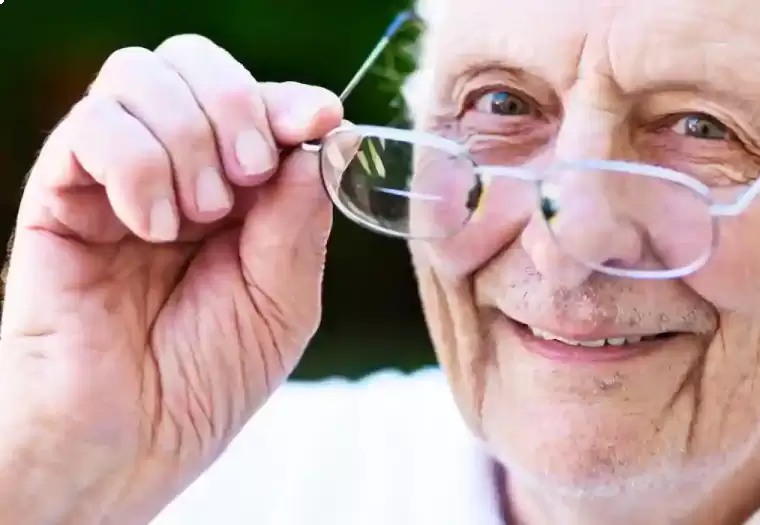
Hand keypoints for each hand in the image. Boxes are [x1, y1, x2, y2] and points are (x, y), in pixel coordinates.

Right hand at [0, 34, 341, 521]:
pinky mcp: (61, 193)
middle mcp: (176, 171)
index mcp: (237, 193)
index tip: (319, 115)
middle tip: (249, 176)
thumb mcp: (283, 302)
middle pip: (196, 63)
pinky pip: (94, 124)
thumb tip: (316, 136)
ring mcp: (117, 177)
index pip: (258, 102)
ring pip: (143, 76)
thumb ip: (298, 219)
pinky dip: (138, 164)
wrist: (128, 442)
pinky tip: (152, 225)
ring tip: (197, 217)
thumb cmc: (207, 380)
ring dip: (188, 138)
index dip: (289, 99)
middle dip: (237, 105)